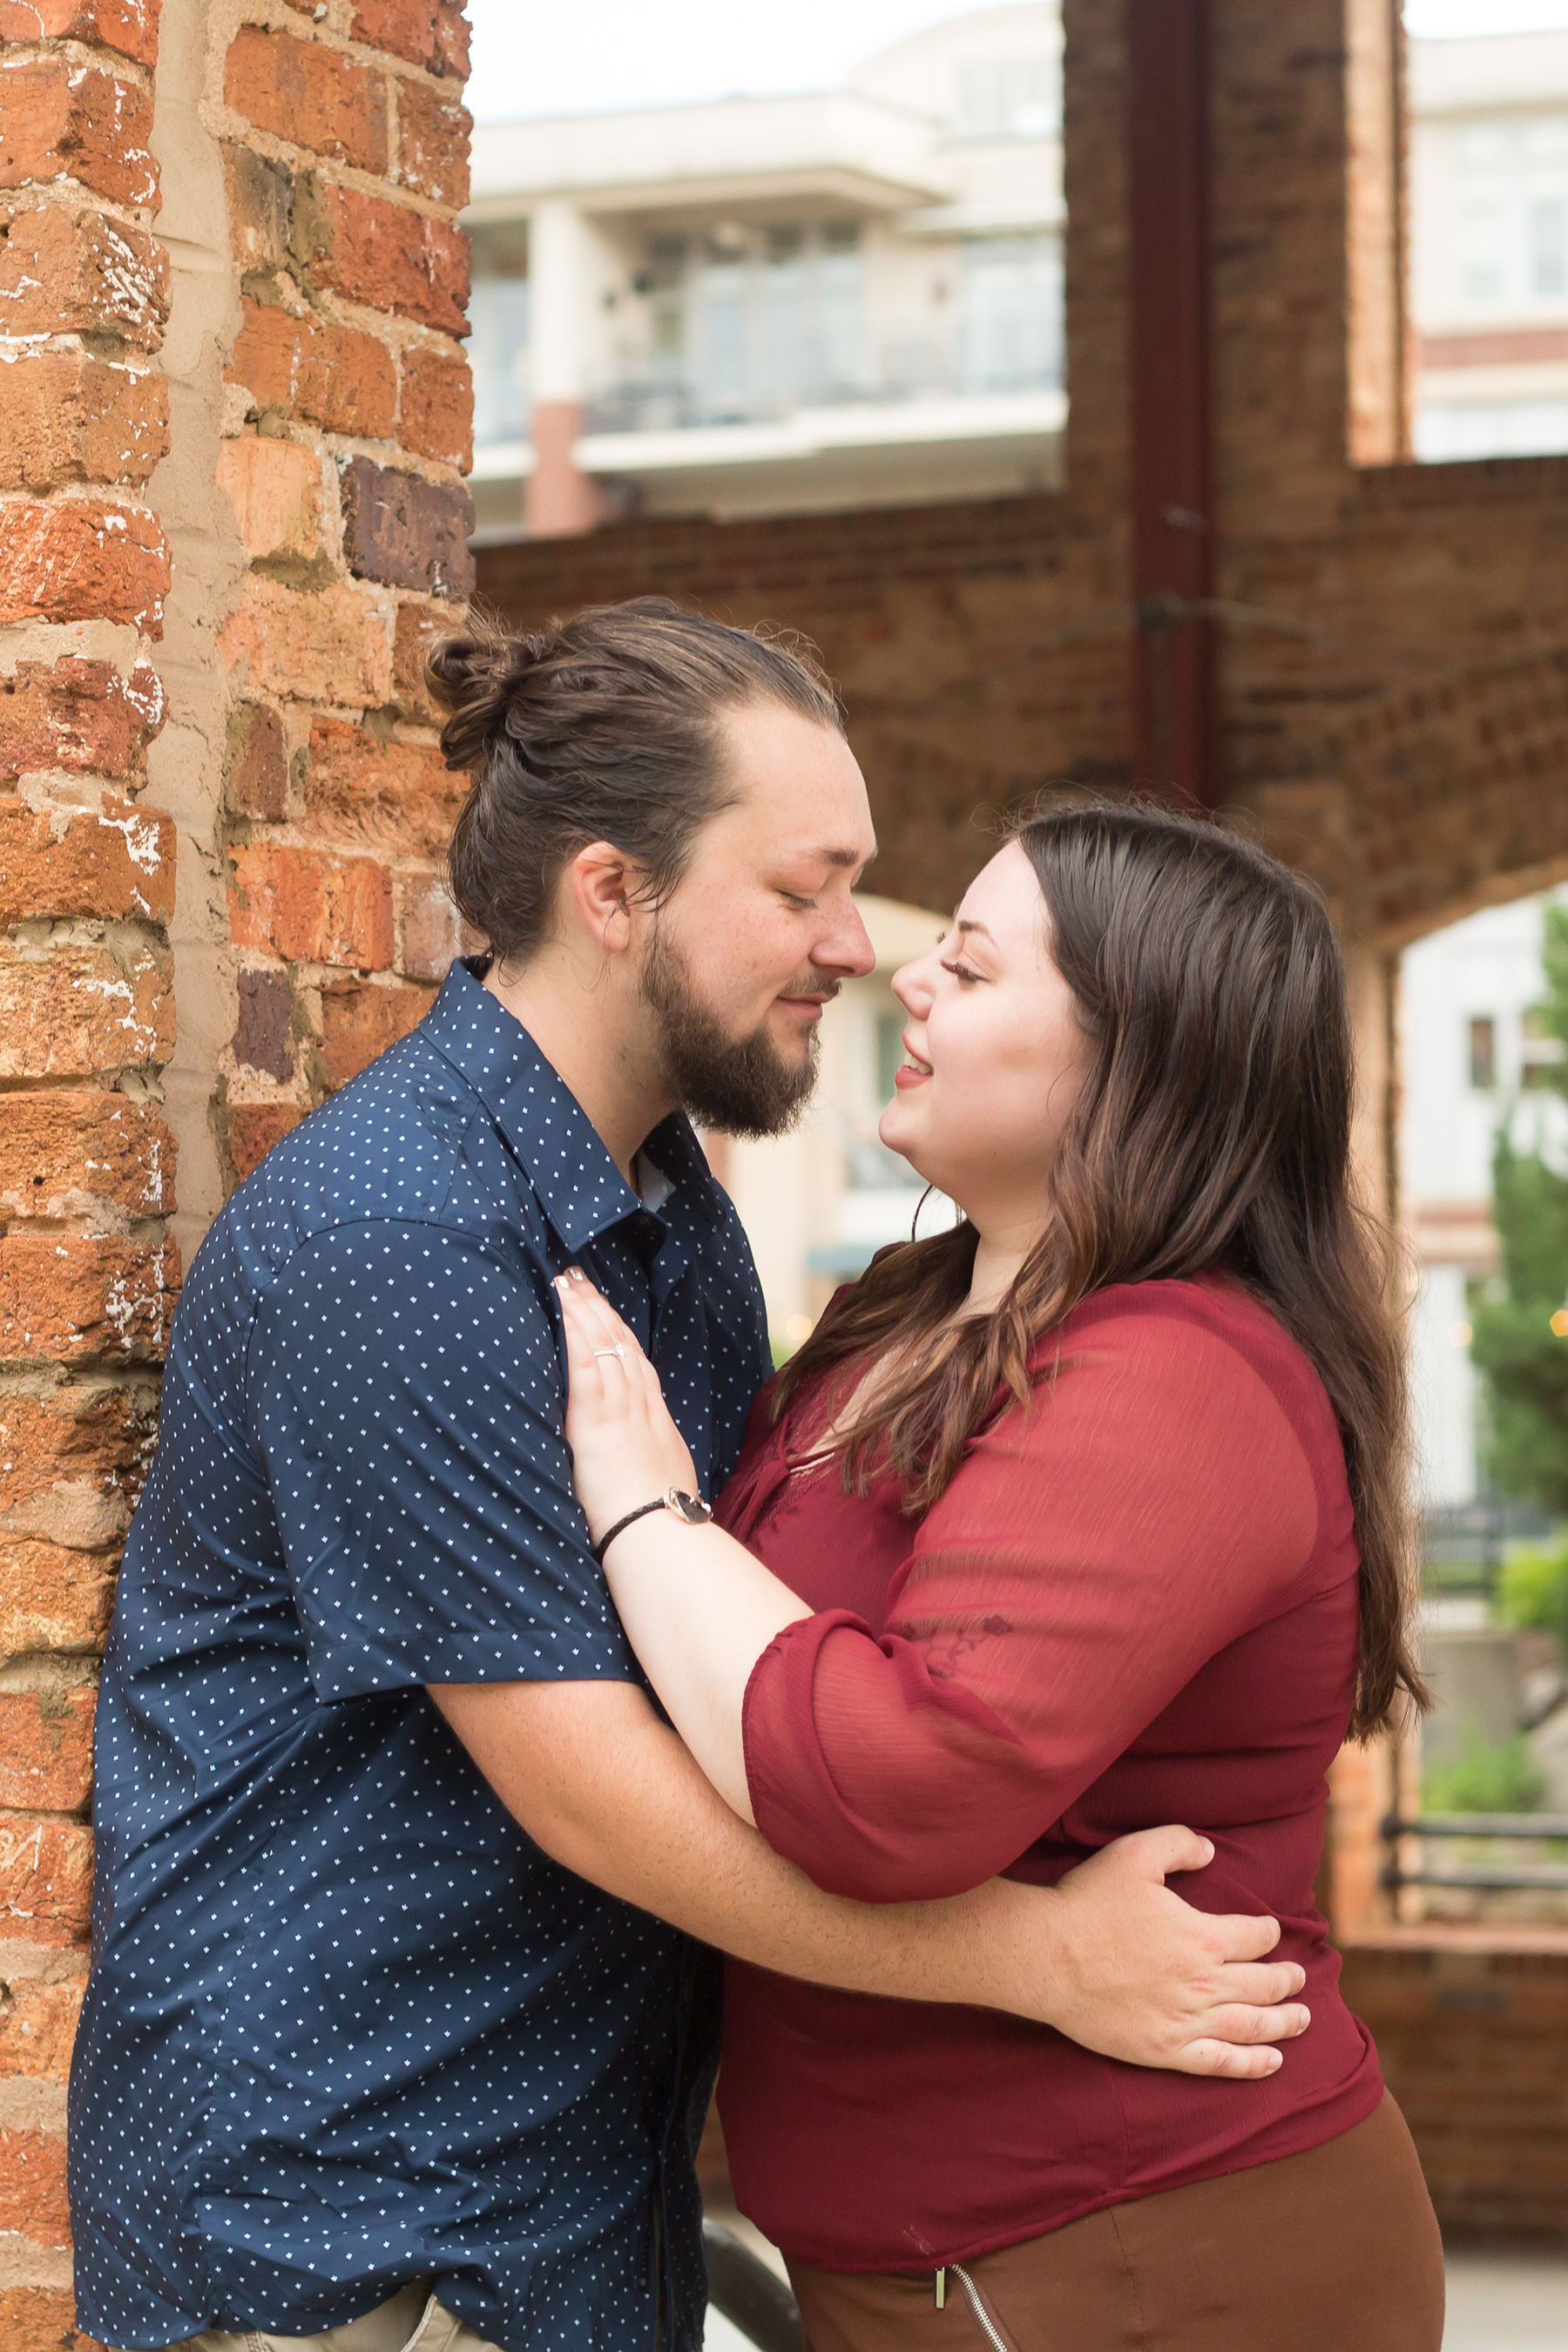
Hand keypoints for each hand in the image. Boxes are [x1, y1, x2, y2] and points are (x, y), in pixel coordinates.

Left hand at [556, 1270, 698, 1543]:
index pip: (636, 1362)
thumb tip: (643, 1461)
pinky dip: (577, 1337)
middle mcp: (640, 1406)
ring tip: (566, 1281)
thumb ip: (650, 1459)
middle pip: (620, 1343)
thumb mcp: (663, 1478)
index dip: (619, 1331)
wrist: (659, 1533)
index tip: (604, 1308)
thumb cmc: (659, 1519)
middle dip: (599, 1308)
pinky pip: (586, 1369)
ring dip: (584, 1310)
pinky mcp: (597, 1421)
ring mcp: (620, 1410)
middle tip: (579, 1276)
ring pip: (605, 1346)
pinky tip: (566, 1312)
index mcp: (655, 1419)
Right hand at [971, 1826, 1308, 2077]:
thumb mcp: (1135, 1854)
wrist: (1048, 1957)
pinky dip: (1252, 2064)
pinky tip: (1272, 2062)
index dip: (1268, 1932)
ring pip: (1252, 2026)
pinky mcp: (1165, 2051)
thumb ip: (1179, 1843)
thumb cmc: (1089, 1903)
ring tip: (1302, 2020)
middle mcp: (1205, 1984)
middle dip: (1287, 1980)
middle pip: (1263, 1984)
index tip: (1270, 1931)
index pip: (1255, 1937)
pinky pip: (1221, 2063)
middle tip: (1299, 1978)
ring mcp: (1186, 2022)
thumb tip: (1211, 1850)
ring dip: (1283, 2023)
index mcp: (1204, 1936)